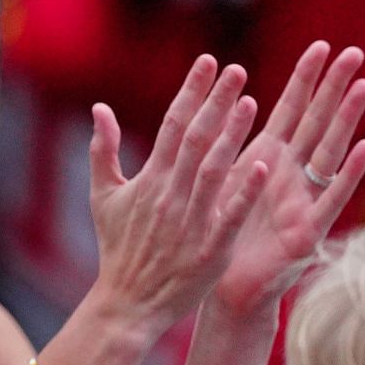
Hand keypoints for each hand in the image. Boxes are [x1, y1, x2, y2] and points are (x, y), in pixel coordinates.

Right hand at [87, 55, 268, 337]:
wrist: (127, 302)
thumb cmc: (119, 248)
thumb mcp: (104, 197)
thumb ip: (103, 150)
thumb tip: (100, 108)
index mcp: (148, 179)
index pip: (173, 125)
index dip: (192, 91)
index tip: (210, 62)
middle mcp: (169, 195)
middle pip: (195, 140)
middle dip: (217, 103)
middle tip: (238, 70)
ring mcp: (189, 221)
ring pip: (213, 170)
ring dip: (232, 137)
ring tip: (251, 104)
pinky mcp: (208, 248)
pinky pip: (228, 215)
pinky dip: (244, 192)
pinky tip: (265, 166)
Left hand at [213, 42, 364, 316]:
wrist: (221, 286)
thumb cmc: (216, 232)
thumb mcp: (211, 183)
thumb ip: (212, 147)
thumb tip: (201, 108)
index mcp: (264, 160)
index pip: (289, 111)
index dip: (304, 79)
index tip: (321, 45)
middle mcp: (289, 175)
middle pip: (315, 123)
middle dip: (333, 87)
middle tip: (353, 52)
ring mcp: (302, 200)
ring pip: (327, 152)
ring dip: (346, 119)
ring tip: (364, 86)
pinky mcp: (306, 231)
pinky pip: (330, 199)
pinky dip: (346, 174)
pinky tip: (364, 148)